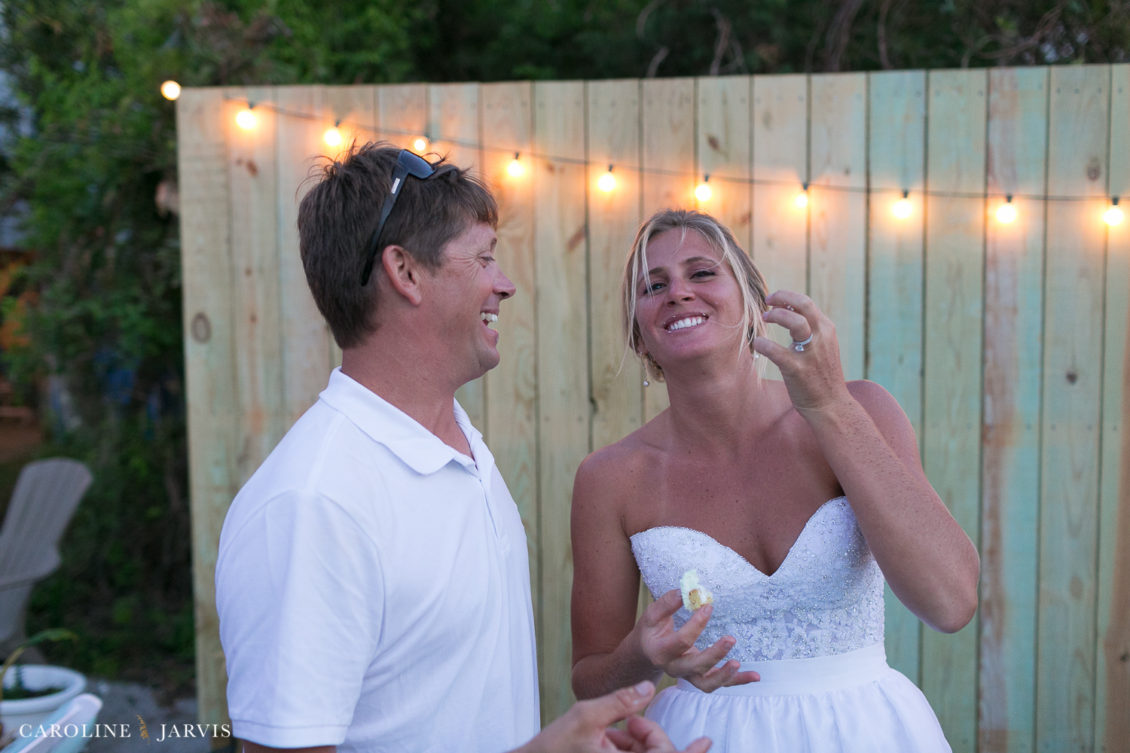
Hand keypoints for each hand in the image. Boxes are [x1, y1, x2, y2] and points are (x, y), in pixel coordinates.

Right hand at [516, 680, 709, 752]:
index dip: (689, 752)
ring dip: (637, 742)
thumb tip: (648, 687)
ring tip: (614, 730)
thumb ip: (620, 701)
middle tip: (629, 722)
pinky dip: (628, 748)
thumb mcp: (585, 716)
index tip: (706, 740)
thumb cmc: (554, 747)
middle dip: (650, 736)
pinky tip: (611, 737)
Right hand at [635, 590, 758, 691]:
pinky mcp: (699, 678)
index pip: (681, 641)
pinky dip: (738, 681)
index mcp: (660, 652)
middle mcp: (674, 668)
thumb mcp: (651, 615)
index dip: (696, 624)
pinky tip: (755, 675)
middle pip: (695, 667)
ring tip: (737, 663)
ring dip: (724, 676)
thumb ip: (667, 604)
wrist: (646, 653)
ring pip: (706, 684)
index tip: (708, 606)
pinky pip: (719, 683)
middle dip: (714, 655)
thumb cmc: (650, 631)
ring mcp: (687, 676)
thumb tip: (687, 591)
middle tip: (730, 639)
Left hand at [754, 290, 852, 416]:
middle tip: (767, 302)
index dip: (787, 297)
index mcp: (826, 329)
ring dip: (777, 315)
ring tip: (764, 318)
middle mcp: (821, 337)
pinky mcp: (798, 369)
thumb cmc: (821, 375)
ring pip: (795, 322)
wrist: (831, 405)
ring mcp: (811, 353)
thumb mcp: (821, 346)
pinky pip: (777, 351)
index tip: (773, 299)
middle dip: (782, 297)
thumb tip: (786, 310)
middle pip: (803, 305)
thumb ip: (808, 330)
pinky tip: (758, 343)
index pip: (806, 303)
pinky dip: (764, 344)